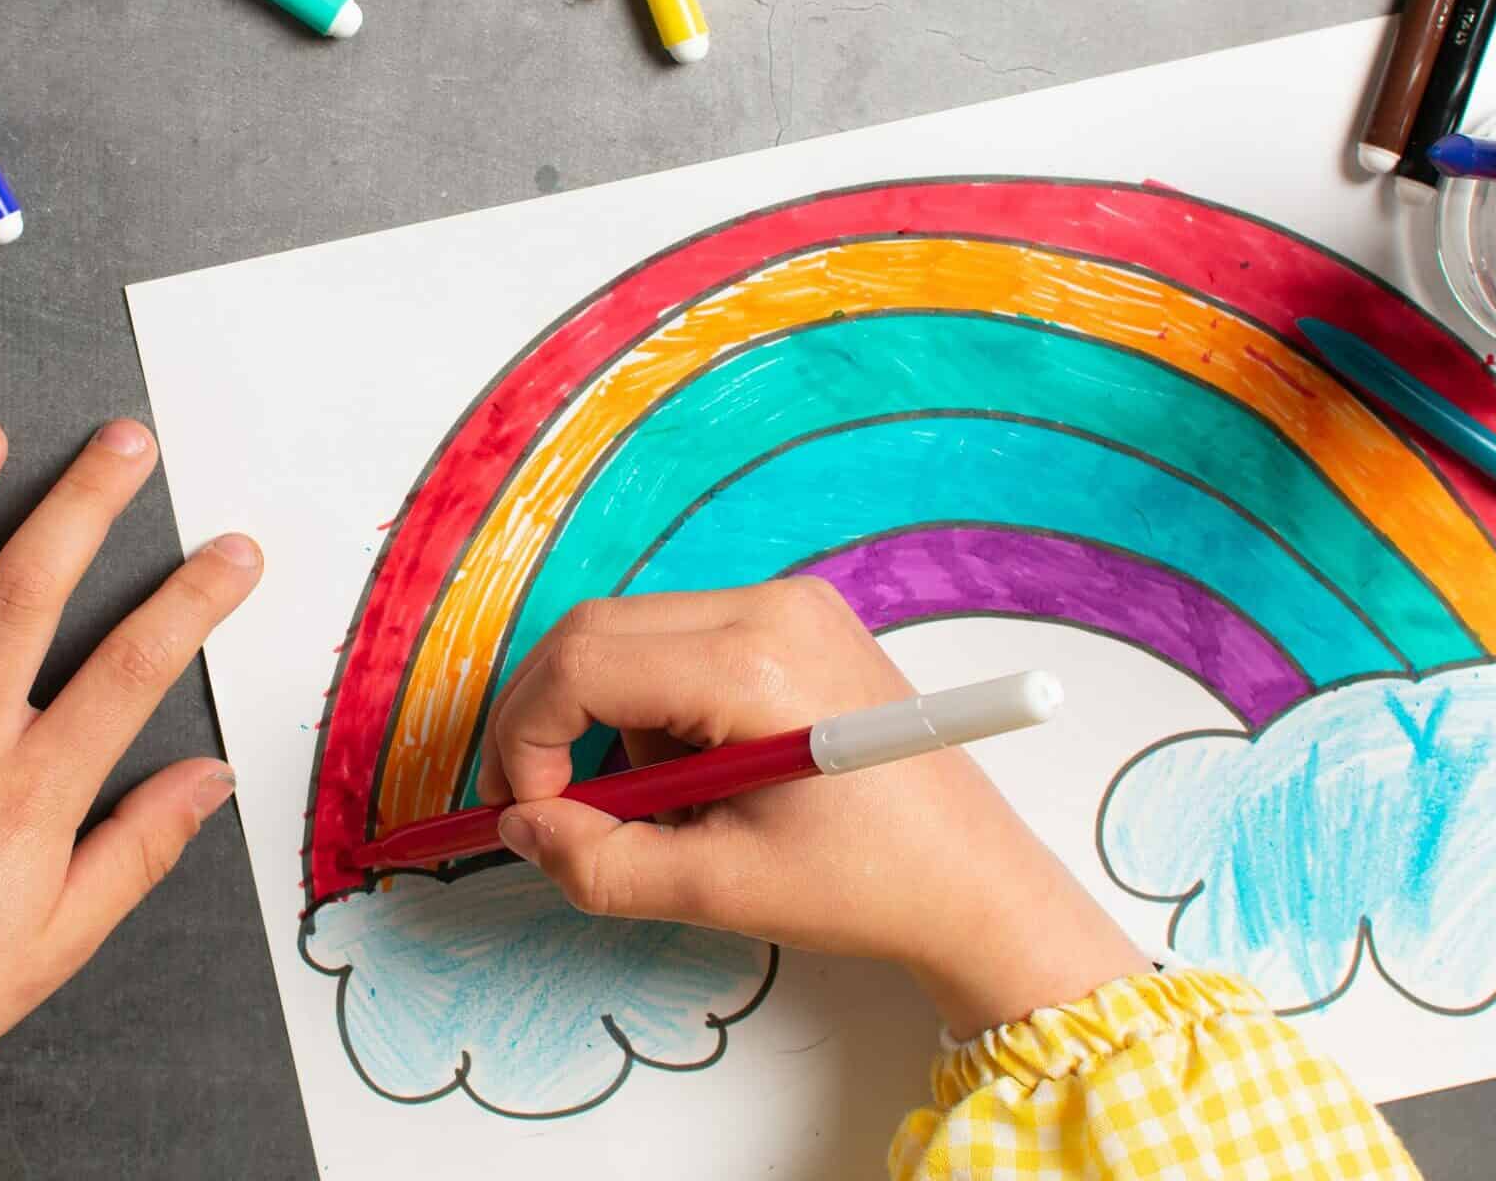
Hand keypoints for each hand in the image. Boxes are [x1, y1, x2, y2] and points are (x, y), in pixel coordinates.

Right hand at [475, 577, 1147, 1036]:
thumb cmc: (866, 885)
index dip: (529, 738)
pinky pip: (680, 644)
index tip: (528, 813)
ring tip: (666, 810)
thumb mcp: (717, 891)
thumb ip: (599, 862)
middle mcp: (772, 607)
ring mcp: (789, 605)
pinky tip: (701, 776)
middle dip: (548, 721)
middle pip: (595, 632)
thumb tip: (520, 829)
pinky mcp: (796, 621)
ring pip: (631, 637)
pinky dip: (657, 710)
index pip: (584, 663)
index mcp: (757, 665)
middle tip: (541, 806)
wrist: (975, 882)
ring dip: (611, 723)